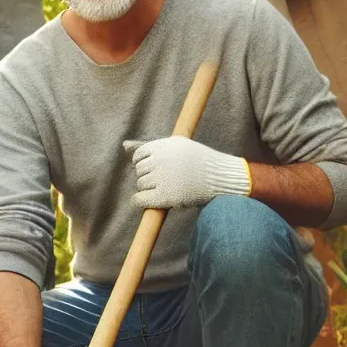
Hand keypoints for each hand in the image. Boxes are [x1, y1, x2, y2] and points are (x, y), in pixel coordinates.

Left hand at [124, 136, 250, 209]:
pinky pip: (140, 199)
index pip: (139, 155)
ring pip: (140, 185)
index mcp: (163, 146)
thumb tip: (124, 145)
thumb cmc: (199, 161)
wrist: (222, 178)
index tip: (154, 169)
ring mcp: (163, 179)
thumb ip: (149, 146)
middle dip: (147, 176)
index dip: (144, 163)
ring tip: (163, 189)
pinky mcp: (166, 196)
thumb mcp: (176, 146)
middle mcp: (161, 161)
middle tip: (162, 181)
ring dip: (147, 189)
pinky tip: (148, 201)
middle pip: (139, 171)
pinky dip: (139, 201)